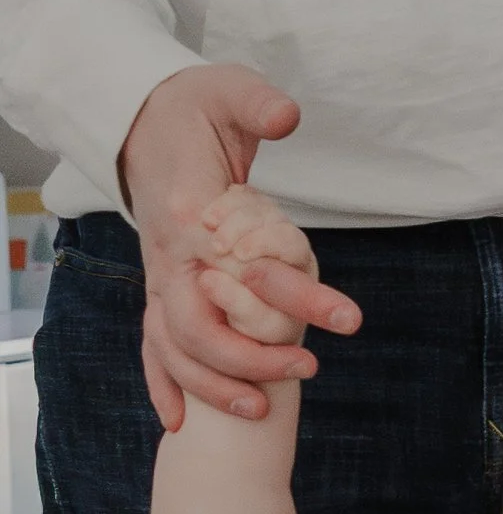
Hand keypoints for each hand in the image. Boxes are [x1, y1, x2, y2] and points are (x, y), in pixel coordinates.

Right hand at [119, 65, 361, 429]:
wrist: (143, 120)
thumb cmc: (195, 108)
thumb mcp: (228, 91)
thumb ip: (259, 105)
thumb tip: (286, 117)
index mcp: (191, 213)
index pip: (240, 268)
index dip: (291, 296)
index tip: (347, 318)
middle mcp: (169, 255)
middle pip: (200, 325)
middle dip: (255, 358)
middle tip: (312, 368)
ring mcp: (160, 276)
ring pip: (175, 347)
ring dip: (216, 384)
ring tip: (266, 407)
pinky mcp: (161, 287)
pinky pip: (152, 345)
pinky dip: (163, 385)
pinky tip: (180, 422)